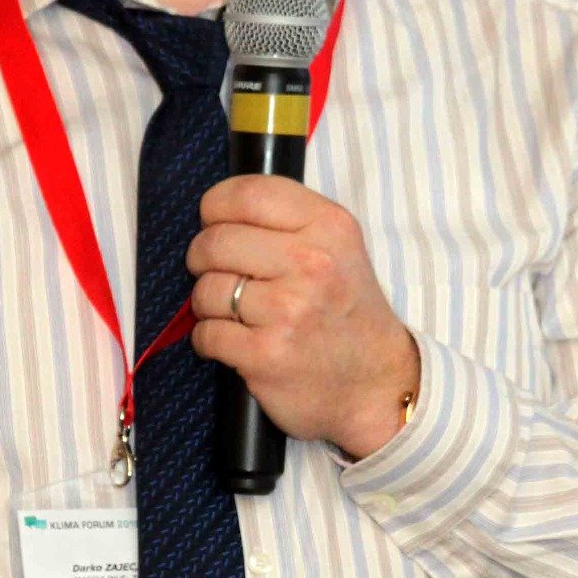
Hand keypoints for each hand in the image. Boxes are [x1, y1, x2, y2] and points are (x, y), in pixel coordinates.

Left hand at [187, 174, 420, 459]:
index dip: (215, 207)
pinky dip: (208, 339)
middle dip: (202, 258)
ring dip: (206, 303)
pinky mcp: (267, 354)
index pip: (248, 194)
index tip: (213, 222)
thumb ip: (287, 221)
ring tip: (231, 313)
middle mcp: (312, 264)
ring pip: (207, 289)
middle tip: (217, 273)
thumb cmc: (345, 312)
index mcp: (329, 227)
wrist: (376, 384)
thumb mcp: (338, 248)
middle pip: (215, 241)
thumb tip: (216, 213)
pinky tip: (233, 341)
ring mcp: (289, 311)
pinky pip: (206, 333)